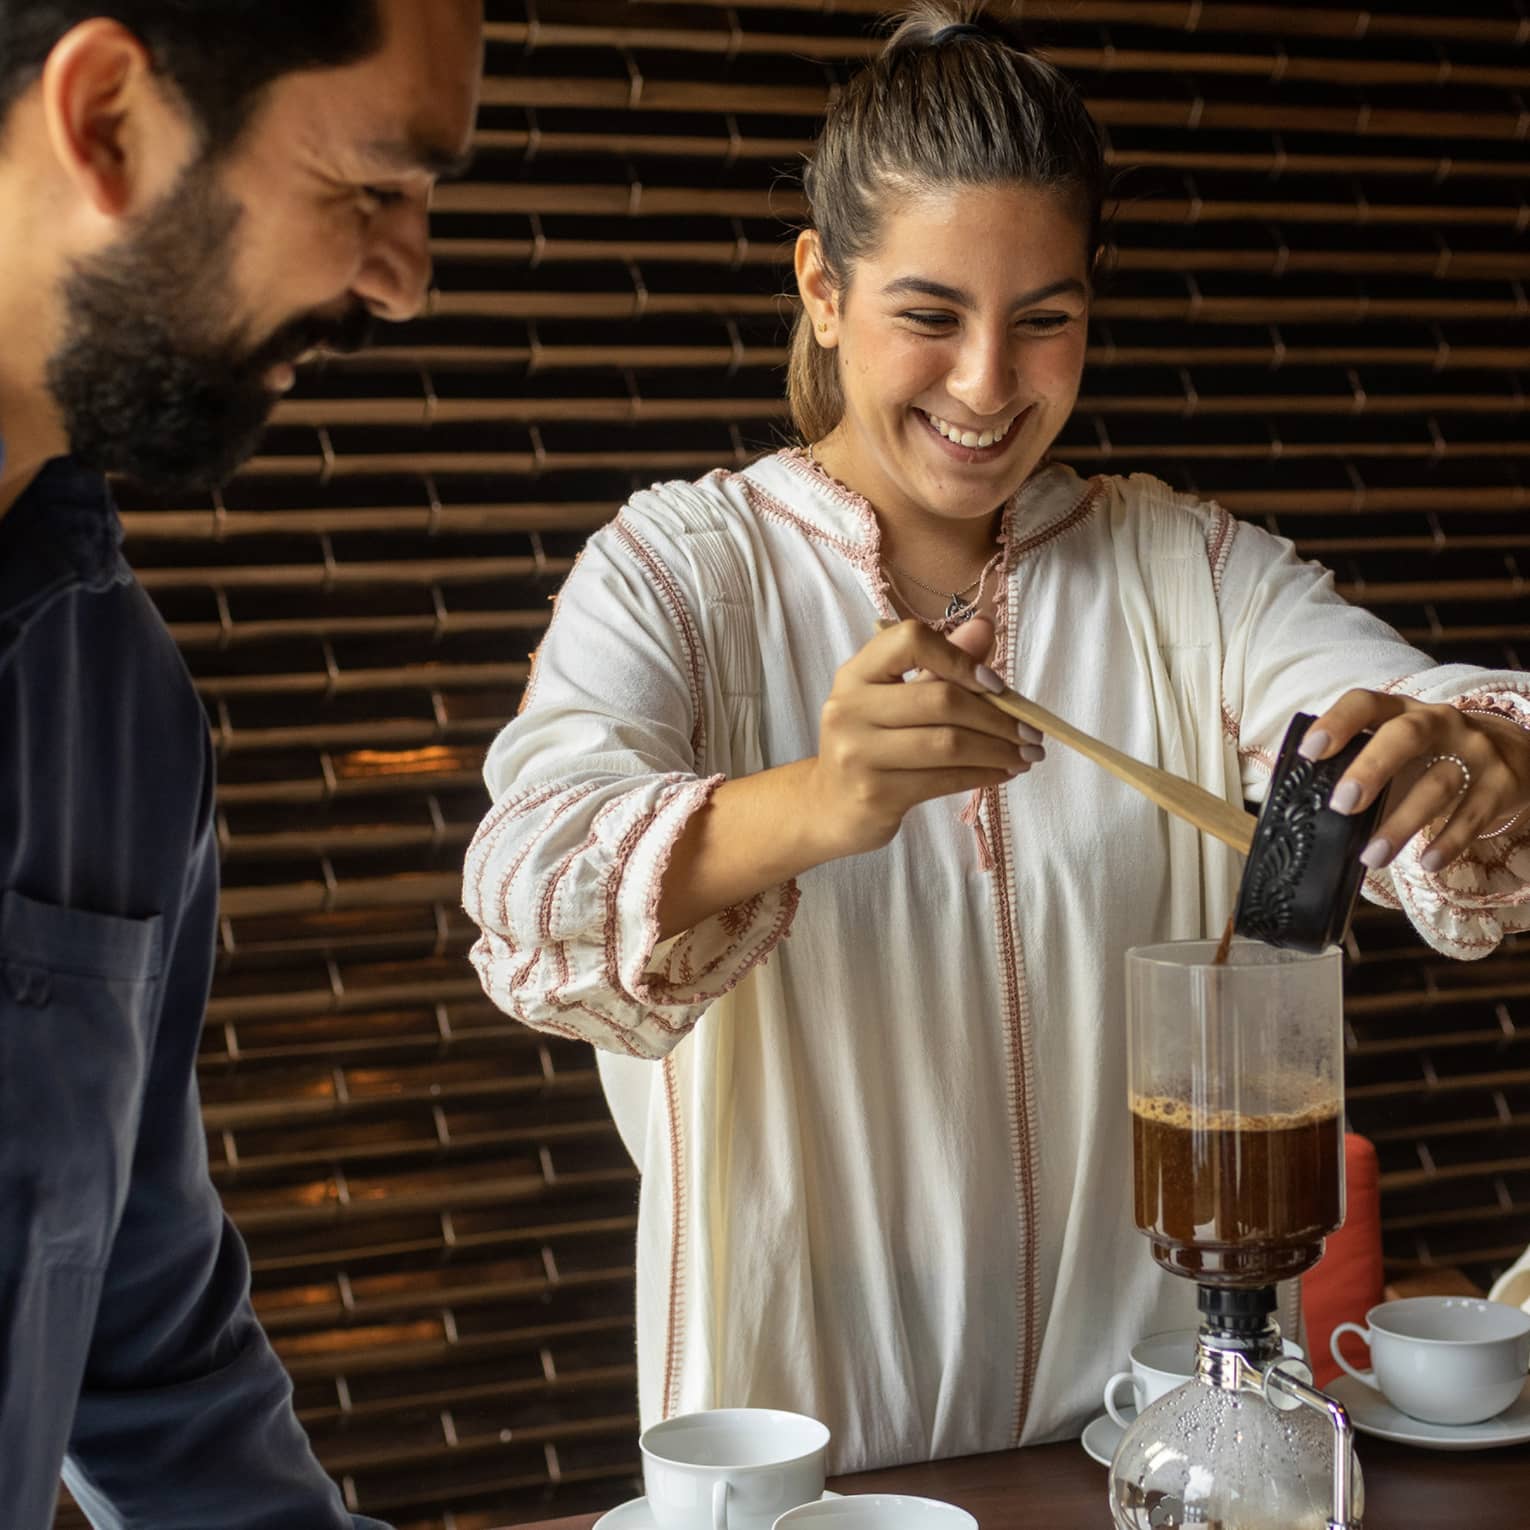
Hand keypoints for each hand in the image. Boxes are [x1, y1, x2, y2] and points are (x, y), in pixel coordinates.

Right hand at [804, 617, 1044, 857]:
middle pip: (941, 700)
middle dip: (998, 717)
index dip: (960, 657)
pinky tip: (1003, 773)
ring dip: (998, 750)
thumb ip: (940, 662)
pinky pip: (944, 779)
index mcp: (856, 674)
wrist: (831, 804)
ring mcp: (858, 753)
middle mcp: (849, 708)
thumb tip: (984, 627)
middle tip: (1031, 732)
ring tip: (1026, 756)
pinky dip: (983, 775)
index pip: (911, 640)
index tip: (996, 684)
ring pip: (948, 744)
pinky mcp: (875, 793)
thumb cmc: (873, 743)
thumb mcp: (897, 697)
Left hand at [1297, 691, 1529, 871]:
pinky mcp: (1502, 784)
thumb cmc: (1432, 754)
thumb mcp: (1399, 746)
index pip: (1366, 703)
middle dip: (1371, 769)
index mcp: (1401, 710)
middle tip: (1342, 804)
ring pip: (1437, 783)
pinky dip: (1449, 841)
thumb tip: (1309, 802)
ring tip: (1372, 856)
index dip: (1337, 723)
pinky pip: (1473, 814)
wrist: (1515, 754)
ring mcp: (1475, 751)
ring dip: (1401, 823)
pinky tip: (1427, 862)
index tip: (1309, 752)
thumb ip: (1361, 763)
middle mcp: (1439, 723)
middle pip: (1405, 736)